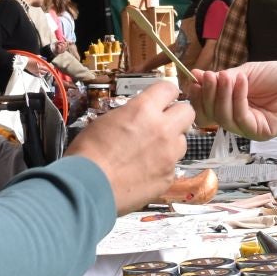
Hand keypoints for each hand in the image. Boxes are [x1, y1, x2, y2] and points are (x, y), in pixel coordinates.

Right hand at [67, 81, 194, 213]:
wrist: (89, 187)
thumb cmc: (89, 152)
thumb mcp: (106, 121)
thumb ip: (130, 115)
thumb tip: (138, 117)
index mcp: (144, 110)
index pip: (169, 89)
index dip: (165, 93)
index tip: (161, 100)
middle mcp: (163, 129)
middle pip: (188, 111)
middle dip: (177, 115)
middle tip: (164, 123)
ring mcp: (169, 155)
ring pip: (182, 141)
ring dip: (171, 143)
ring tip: (152, 152)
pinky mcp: (169, 177)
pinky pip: (172, 166)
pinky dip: (162, 167)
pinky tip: (145, 172)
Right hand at [191, 63, 276, 138]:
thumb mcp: (246, 73)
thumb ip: (223, 78)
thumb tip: (196, 76)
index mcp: (233, 105)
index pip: (207, 107)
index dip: (198, 96)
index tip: (193, 80)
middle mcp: (239, 119)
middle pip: (211, 115)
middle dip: (208, 94)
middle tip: (211, 76)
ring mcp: (250, 127)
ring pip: (223, 118)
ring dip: (221, 95)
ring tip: (226, 77)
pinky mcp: (261, 133)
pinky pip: (241, 119)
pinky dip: (237, 100)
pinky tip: (241, 82)